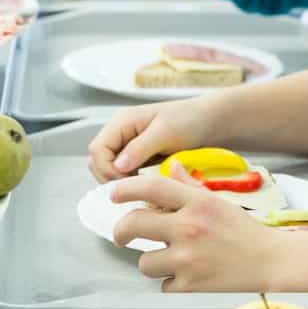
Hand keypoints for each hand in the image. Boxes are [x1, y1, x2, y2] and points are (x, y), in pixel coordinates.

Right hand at [87, 100, 212, 181]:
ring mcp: (129, 145)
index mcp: (122, 122)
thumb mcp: (165, 133)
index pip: (97, 150)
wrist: (210, 121)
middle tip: (135, 188)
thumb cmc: (190, 120)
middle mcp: (120, 132)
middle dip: (111, 178)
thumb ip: (140, 148)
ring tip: (143, 187)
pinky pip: (125, 172)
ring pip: (109, 169)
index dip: (106, 169)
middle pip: (98, 161)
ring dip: (121, 181)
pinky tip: (148, 185)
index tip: (128, 182)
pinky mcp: (139, 156)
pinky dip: (131, 181)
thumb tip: (118, 166)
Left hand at [111, 169, 286, 291]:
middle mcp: (188, 228)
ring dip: (151, 261)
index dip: (125, 189)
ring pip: (144, 262)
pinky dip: (170, 282)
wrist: (270, 261)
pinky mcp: (190, 285)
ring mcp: (188, 259)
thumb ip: (189, 186)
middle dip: (121, 231)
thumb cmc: (244, 230)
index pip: (151, 188)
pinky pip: (162, 284)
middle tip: (122, 236)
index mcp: (197, 202)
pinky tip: (186, 274)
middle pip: (134, 225)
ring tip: (167, 259)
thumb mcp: (217, 201)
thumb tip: (170, 169)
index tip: (114, 194)